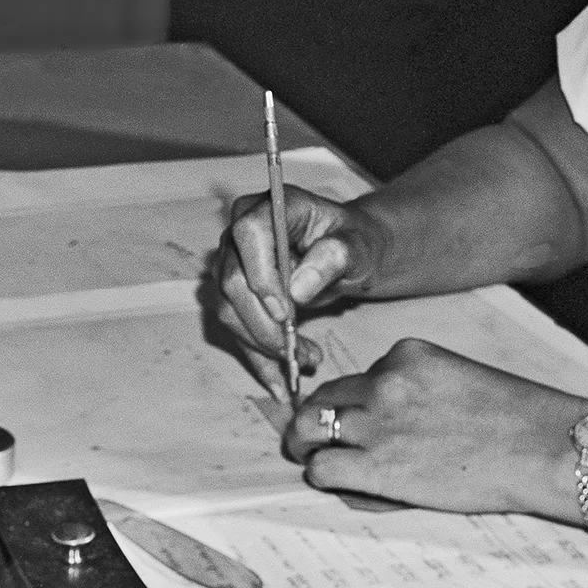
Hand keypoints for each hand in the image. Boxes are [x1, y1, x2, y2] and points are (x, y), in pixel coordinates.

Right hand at [213, 183, 377, 379]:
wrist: (348, 254)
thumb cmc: (354, 242)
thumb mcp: (358, 246)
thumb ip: (334, 257)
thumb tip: (298, 288)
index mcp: (271, 207)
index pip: (249, 235)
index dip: (262, 276)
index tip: (286, 312)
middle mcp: (240, 233)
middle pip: (233, 281)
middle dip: (264, 325)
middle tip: (300, 352)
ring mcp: (232, 263)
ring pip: (229, 311)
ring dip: (264, 346)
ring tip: (306, 360)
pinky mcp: (234, 294)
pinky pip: (236, 330)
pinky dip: (258, 358)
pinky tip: (280, 381)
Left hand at [280, 339, 582, 516]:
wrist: (542, 448)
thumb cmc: (515, 420)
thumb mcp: (457, 379)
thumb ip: (416, 388)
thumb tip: (386, 414)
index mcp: (406, 355)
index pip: (356, 377)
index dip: (353, 402)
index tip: (360, 420)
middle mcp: (383, 382)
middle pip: (323, 398)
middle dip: (316, 418)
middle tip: (316, 438)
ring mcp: (376, 423)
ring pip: (307, 429)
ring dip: (306, 446)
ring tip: (314, 459)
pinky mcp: (375, 466)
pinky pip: (321, 468)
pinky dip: (323, 475)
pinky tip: (341, 482)